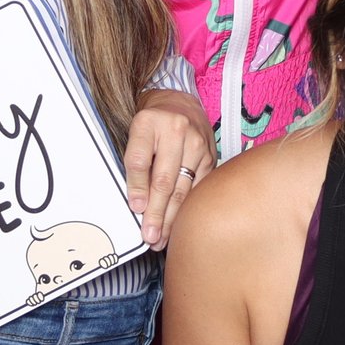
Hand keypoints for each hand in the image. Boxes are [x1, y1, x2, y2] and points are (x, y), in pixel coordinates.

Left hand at [124, 89, 214, 248]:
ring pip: (183, 188)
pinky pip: (198, 188)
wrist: (180, 106)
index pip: (139, 160)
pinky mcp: (210, 156)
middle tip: (149, 236)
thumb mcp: (135, 135)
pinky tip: (180, 224)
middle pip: (163, 179)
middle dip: (156, 213)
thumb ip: (135, 165)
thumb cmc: (153, 126)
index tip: (135, 210)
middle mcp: (175, 130)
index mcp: (148, 122)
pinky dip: (188, 209)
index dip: (137, 188)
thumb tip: (137, 204)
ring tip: (161, 237)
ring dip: (171, 217)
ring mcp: (196, 143)